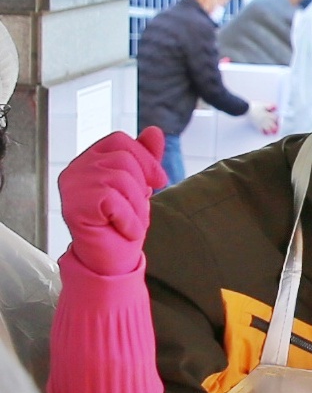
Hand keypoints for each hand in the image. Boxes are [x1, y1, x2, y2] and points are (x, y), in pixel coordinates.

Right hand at [58, 128, 165, 276]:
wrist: (112, 261)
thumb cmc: (122, 225)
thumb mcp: (139, 187)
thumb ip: (144, 158)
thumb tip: (154, 131)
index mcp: (89, 161)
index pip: (119, 140)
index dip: (145, 159)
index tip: (158, 182)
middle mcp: (76, 170)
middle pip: (123, 158)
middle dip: (140, 189)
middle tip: (133, 212)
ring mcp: (73, 187)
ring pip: (122, 178)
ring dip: (135, 207)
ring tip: (127, 222)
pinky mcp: (76, 205)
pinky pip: (114, 200)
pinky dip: (128, 220)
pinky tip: (122, 230)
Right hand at [249, 100, 278, 135]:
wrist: (246, 109)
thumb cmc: (255, 106)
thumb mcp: (264, 104)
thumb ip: (271, 106)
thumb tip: (276, 107)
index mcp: (268, 115)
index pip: (276, 118)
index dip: (279, 119)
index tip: (280, 120)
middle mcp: (266, 120)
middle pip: (274, 126)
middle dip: (277, 127)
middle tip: (279, 129)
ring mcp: (262, 124)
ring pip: (269, 130)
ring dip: (272, 131)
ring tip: (274, 133)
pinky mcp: (257, 126)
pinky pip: (262, 132)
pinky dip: (265, 133)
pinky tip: (267, 133)